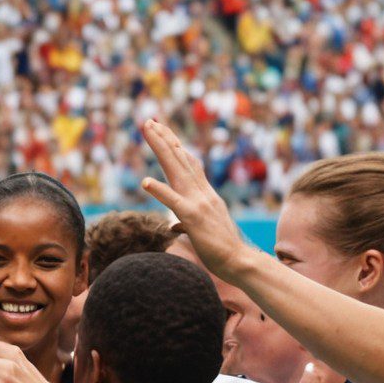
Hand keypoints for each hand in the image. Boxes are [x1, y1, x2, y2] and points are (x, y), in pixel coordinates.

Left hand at [137, 119, 259, 280]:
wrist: (238, 261)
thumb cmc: (220, 249)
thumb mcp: (200, 231)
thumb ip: (186, 223)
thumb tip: (173, 225)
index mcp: (204, 194)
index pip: (187, 164)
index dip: (174, 147)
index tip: (161, 131)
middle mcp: (202, 193)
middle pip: (179, 160)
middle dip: (164, 139)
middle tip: (149, 121)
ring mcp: (198, 203)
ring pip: (176, 171)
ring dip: (161, 149)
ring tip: (148, 131)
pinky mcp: (193, 218)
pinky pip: (173, 202)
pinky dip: (159, 190)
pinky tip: (145, 182)